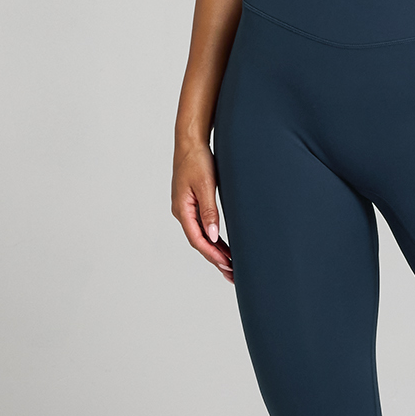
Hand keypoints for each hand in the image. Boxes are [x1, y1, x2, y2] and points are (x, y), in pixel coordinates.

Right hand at [172, 139, 233, 282]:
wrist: (191, 142)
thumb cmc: (197, 160)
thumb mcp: (205, 185)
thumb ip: (209, 211)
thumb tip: (213, 236)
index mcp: (182, 209)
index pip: (198, 239)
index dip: (213, 254)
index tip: (227, 265)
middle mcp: (182, 212)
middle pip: (199, 242)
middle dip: (215, 258)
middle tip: (232, 273)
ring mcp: (186, 209)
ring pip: (202, 236)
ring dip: (215, 251)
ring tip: (231, 265)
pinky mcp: (193, 204)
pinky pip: (203, 226)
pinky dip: (214, 238)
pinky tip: (224, 246)